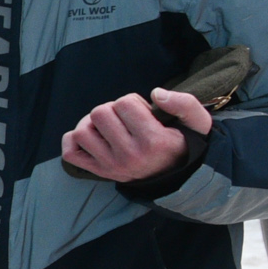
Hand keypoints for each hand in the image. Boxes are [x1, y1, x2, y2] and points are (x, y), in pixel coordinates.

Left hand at [60, 87, 212, 184]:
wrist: (177, 175)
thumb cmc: (184, 142)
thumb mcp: (197, 122)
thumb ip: (184, 103)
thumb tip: (156, 93)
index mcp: (153, 141)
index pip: (124, 103)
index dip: (133, 101)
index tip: (143, 113)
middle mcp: (129, 156)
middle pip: (99, 113)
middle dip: (112, 109)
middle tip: (126, 119)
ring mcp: (110, 166)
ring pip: (82, 131)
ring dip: (92, 123)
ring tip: (110, 127)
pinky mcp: (98, 172)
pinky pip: (70, 152)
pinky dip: (75, 140)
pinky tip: (93, 137)